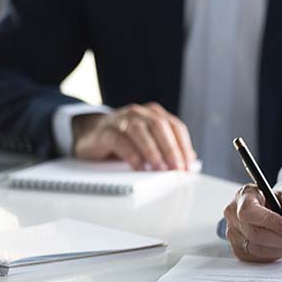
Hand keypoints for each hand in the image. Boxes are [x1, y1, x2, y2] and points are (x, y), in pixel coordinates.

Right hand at [72, 103, 196, 170]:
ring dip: (153, 151)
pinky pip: (120, 140)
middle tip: (177, 168)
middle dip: (171, 149)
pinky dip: (131, 154)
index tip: (189, 165)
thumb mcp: (148, 141)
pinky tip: (138, 166)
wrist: (91, 134)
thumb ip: (167, 147)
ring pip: (140, 131)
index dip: (184, 146)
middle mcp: (139, 113)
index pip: (176, 127)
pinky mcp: (106, 131)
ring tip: (160, 168)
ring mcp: (121, 120)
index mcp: (154, 114)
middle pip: (160, 127)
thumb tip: (190, 161)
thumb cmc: (124, 140)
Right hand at [223, 184, 281, 261]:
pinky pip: (256, 258)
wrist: (276, 211)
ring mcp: (233, 233)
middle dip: (280, 239)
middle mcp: (233, 214)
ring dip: (279, 249)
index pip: (249, 212)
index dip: (270, 222)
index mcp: (244, 195)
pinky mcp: (238, 249)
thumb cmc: (280, 201)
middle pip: (253, 233)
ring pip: (255, 248)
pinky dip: (274, 254)